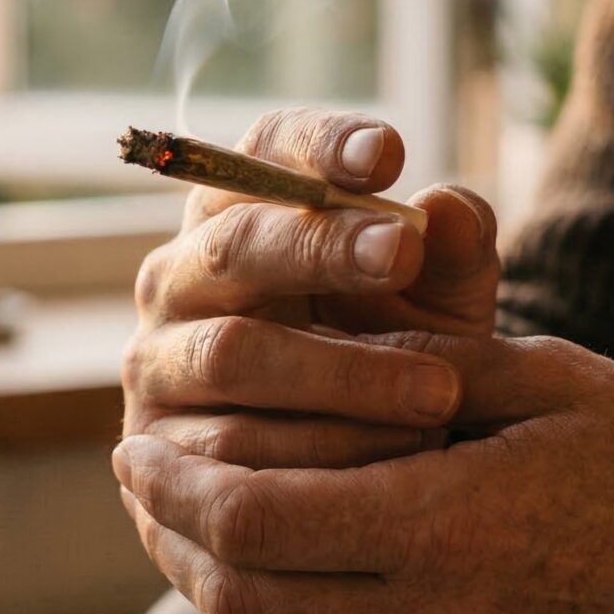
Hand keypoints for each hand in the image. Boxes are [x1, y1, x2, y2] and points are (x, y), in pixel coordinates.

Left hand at [114, 333, 613, 613]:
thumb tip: (320, 337)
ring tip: (179, 515)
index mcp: (451, 521)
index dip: (178, 483)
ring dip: (207, 581)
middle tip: (139, 468)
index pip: (259, 521)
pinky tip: (259, 572)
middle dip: (170, 527)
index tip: (139, 440)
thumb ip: (417, 360)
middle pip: (244, 593)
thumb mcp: (535, 377)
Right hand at [124, 108, 498, 468]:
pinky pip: (231, 447)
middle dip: (320, 246)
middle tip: (403, 254)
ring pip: (234, 352)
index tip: (386, 152)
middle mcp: (184, 272)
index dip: (318, 146)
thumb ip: (453, 253)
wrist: (337, 467)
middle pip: (236, 243)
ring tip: (439, 389)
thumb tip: (448, 207)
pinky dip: (318, 449)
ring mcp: (160, 355)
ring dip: (340, 372)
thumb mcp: (436, 302)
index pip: (264, 151)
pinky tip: (389, 454)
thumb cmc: (388, 352)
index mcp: (243, 211)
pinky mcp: (159, 443)